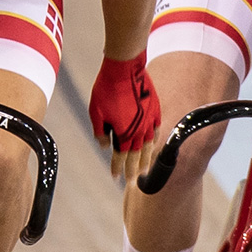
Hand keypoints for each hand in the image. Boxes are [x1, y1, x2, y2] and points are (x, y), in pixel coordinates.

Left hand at [89, 51, 161, 179]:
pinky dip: (154, 139)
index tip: (116, 178)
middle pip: (136, 155)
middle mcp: (138, 130)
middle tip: (132, 182)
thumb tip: (103, 147)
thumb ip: (100, 132)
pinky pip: (156, 129)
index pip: (120, 157)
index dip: (118, 168)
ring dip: (146, 159)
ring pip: (148, 145)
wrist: (125, 68)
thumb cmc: (106, 89)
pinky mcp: (154, 109)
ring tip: (145, 170)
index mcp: (123, 133)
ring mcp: (149, 120)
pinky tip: (153, 144)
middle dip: (133, 170)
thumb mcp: (95, 112)